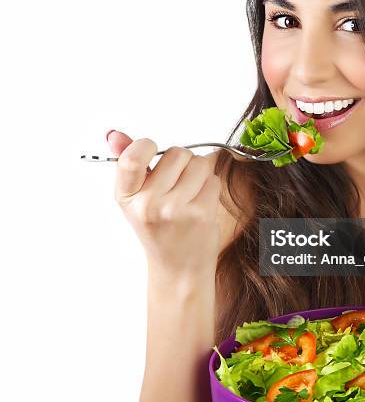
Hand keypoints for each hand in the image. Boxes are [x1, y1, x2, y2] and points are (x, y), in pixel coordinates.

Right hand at [106, 130, 221, 278]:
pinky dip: (211, 187)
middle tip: (177, 182)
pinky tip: (200, 203)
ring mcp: (175, 210)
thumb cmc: (159, 228)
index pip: (132, 158)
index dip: (147, 146)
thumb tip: (115, 134)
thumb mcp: (136, 197)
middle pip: (177, 153)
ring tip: (190, 194)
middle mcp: (148, 204)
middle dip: (183, 161)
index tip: (152, 150)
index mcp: (126, 196)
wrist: (178, 267)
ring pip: (200, 163)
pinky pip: (213, 180)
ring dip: (200, 174)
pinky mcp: (200, 214)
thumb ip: (128, 162)